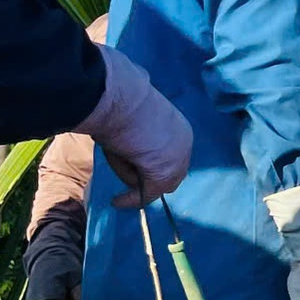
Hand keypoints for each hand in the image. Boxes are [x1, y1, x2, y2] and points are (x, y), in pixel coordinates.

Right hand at [74, 47, 192, 207]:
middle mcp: (184, 144)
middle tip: (132, 186)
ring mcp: (178, 159)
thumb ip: (136, 138)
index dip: (155, 165)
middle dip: (153, 180)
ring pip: (158, 181)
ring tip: (115, 166)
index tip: (138, 171)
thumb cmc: (121, 102)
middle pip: (172, 172)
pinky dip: (132, 199)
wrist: (121, 98)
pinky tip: (117, 201)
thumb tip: (127, 152)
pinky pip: (148, 192)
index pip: (171, 154)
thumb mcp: (131, 121)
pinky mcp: (165, 173)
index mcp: (179, 128)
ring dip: (137, 182)